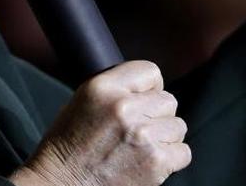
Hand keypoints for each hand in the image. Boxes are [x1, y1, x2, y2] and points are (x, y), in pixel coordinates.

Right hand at [9, 61, 190, 185]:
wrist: (62, 184)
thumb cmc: (68, 146)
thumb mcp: (82, 101)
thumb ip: (115, 89)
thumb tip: (147, 89)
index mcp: (103, 88)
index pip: (150, 71)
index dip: (149, 88)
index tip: (142, 101)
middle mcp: (124, 108)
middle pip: (168, 100)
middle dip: (156, 114)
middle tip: (137, 130)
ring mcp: (142, 136)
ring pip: (178, 126)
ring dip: (164, 136)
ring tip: (141, 147)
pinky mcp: (155, 162)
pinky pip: (183, 152)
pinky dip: (171, 159)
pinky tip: (148, 161)